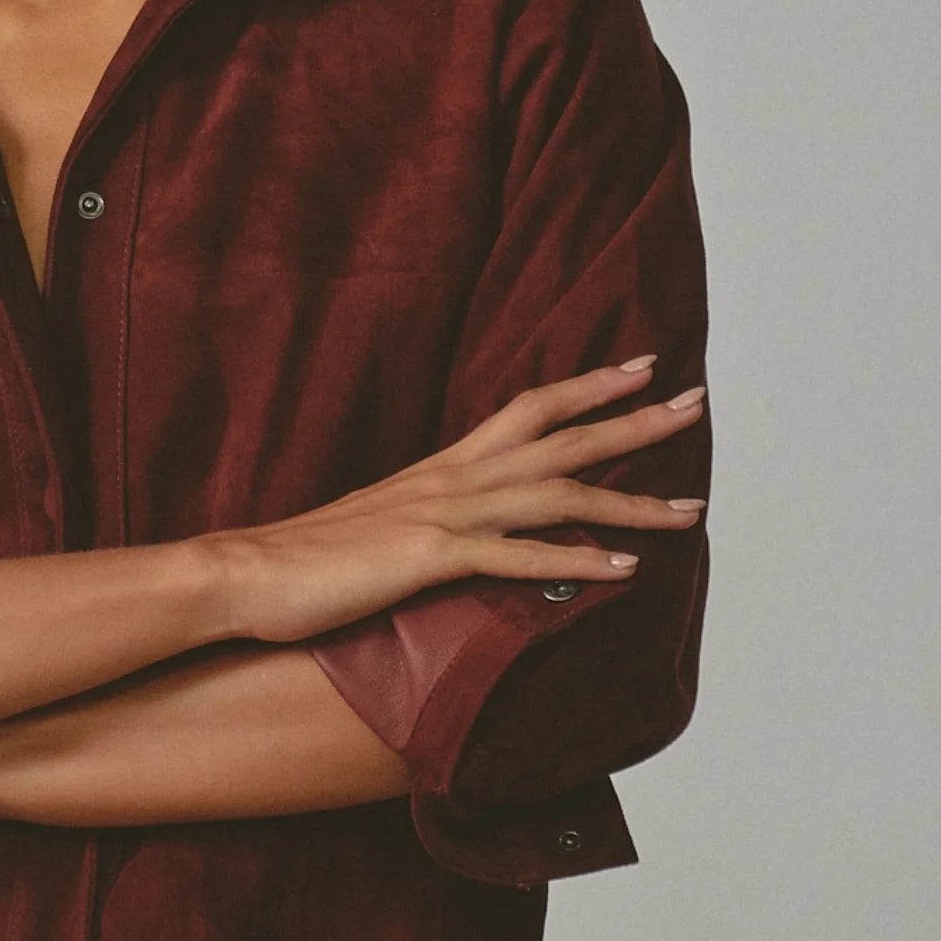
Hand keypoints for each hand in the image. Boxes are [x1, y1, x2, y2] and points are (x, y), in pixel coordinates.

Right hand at [215, 355, 706, 644]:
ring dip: (630, 501)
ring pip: (558, 495)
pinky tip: (625, 570)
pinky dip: (578, 560)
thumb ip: (427, 522)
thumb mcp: (378, 527)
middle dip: (634, 421)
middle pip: (561, 438)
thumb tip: (459, 535)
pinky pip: (520, 556)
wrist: (246, 571)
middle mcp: (452, 479)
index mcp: (442, 468)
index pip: (529, 410)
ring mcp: (444, 515)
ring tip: (689, 509)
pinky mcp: (430, 557)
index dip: (588, 388)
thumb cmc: (303, 558)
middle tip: (695, 403)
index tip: (639, 369)